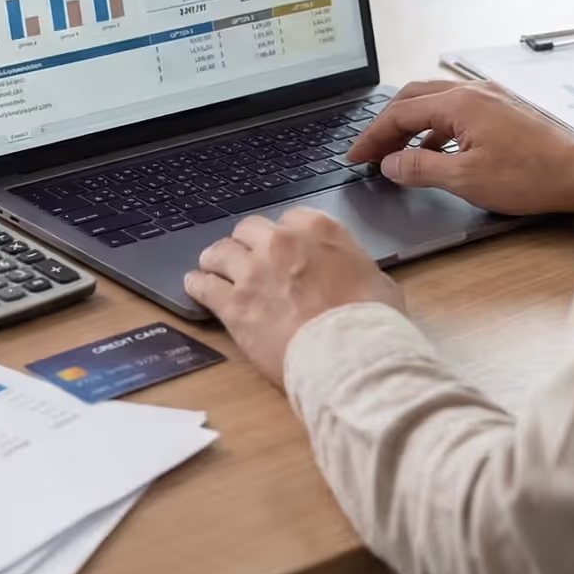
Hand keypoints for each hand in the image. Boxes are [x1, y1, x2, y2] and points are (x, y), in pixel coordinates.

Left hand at [185, 209, 403, 388]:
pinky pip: (203, 285)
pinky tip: (196, 287)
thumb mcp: (377, 280)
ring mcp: (252, 272)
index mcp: (317, 230)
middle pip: (249, 229)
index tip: (284, 249)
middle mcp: (280, 242)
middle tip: (248, 258)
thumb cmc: (370, 322)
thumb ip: (351, 265)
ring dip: (217, 260)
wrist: (349, 356)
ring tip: (214, 269)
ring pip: (219, 251)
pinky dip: (198, 285)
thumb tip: (350, 273)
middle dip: (248, 243)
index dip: (285, 236)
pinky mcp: (234, 305)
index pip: (290, 218)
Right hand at [345, 81, 573, 215]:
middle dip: (387, 125)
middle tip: (370, 151)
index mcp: (459, 103)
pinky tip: (434, 151)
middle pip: (414, 98)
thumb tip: (390, 164)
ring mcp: (490, 97)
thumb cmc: (529, 176)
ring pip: (435, 102)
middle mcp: (472, 91)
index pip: (400, 113)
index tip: (356, 156)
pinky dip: (435, 128)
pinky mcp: (503, 110)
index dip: (372, 136)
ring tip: (396, 153)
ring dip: (410, 125)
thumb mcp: (465, 179)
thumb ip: (420, 169)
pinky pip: (456, 111)